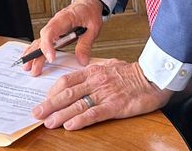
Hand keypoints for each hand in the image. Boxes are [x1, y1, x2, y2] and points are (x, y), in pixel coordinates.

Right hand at [23, 0, 104, 75]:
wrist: (87, 3)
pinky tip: (30, 58)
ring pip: (39, 40)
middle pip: (42, 39)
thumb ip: (86, 44)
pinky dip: (35, 49)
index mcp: (64, 19)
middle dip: (37, 55)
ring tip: (28, 67)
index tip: (51, 58)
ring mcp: (53, 28)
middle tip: (35, 69)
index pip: (51, 31)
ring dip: (33, 54)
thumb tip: (82, 60)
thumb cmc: (88, 12)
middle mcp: (55, 23)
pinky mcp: (54, 32)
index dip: (48, 45)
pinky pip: (42, 41)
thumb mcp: (93, 27)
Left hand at [32, 60, 172, 129]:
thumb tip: (83, 76)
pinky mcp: (115, 106)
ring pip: (77, 104)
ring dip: (60, 114)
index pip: (67, 81)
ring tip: (48, 122)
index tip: (44, 100)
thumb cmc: (133, 73)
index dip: (53, 91)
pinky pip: (94, 113)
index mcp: (93, 71)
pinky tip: (70, 126)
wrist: (154, 76)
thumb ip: (95, 71)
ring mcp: (104, 93)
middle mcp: (95, 81)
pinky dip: (80, 120)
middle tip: (36, 113)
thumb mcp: (110, 66)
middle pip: (67, 93)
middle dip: (49, 104)